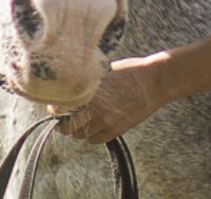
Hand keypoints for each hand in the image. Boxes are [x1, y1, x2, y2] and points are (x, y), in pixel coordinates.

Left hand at [53, 55, 168, 143]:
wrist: (155, 80)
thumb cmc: (130, 71)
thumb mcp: (103, 71)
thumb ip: (87, 82)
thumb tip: (68, 85)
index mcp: (90, 91)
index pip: (61, 107)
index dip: (55, 108)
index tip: (56, 106)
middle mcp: (95, 108)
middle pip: (68, 126)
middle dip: (64, 122)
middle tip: (64, 117)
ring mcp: (107, 121)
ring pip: (81, 135)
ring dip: (78, 129)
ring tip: (80, 120)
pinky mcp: (117, 129)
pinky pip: (95, 140)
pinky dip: (91, 135)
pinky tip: (94, 125)